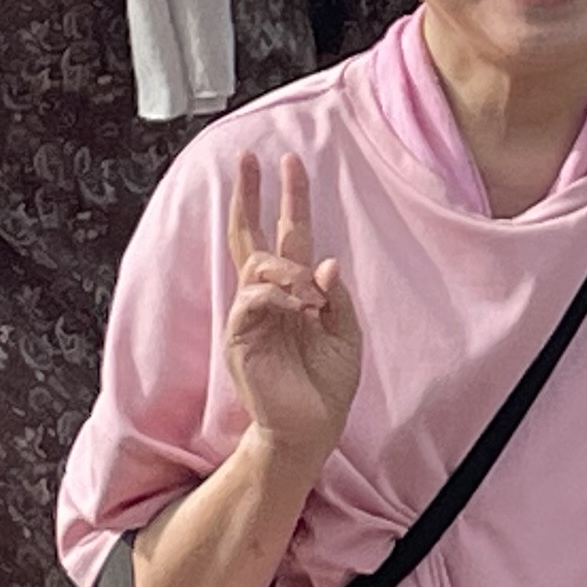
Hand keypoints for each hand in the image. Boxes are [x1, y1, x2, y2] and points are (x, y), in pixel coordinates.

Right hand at [222, 150, 361, 467]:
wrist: (312, 427)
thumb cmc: (327, 384)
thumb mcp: (346, 335)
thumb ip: (337, 298)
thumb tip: (327, 263)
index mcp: (296, 293)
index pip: (286, 235)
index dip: (288, 199)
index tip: (287, 161)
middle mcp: (269, 298)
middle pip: (250, 236)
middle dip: (249, 196)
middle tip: (250, 159)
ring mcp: (250, 316)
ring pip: (256, 265)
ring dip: (287, 269)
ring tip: (310, 295)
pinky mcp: (240, 337)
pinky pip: (250, 299)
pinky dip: (275, 296)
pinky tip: (296, 307)